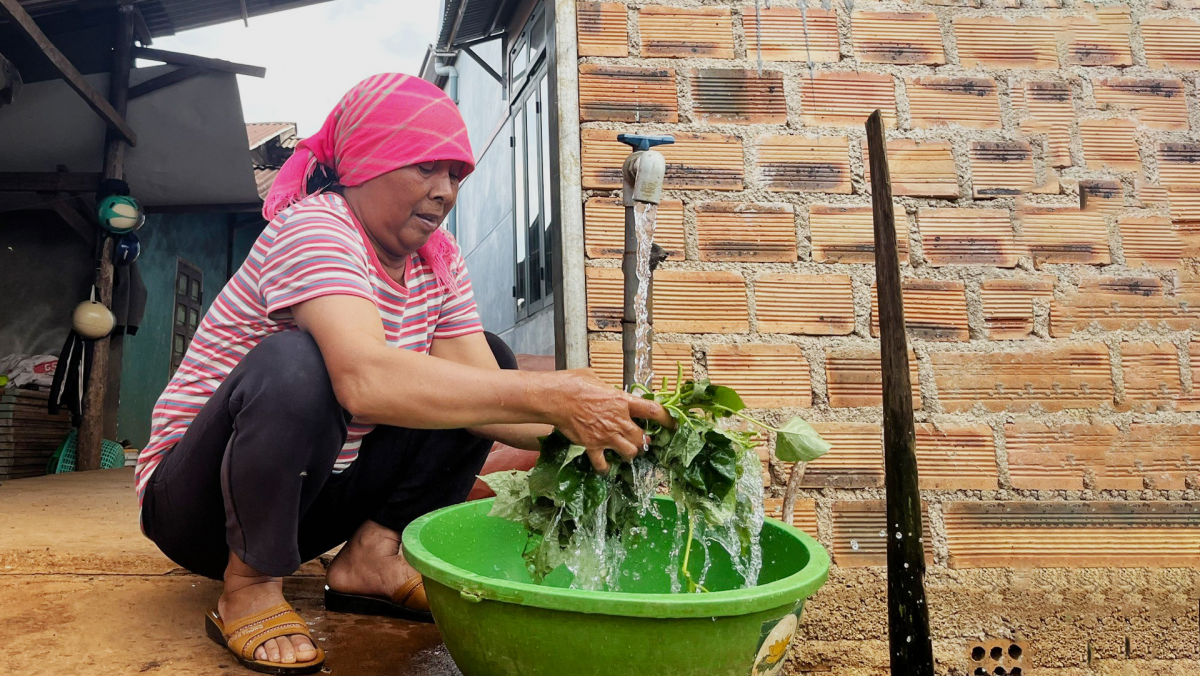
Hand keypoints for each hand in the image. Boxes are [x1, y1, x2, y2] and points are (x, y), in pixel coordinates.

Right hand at [542, 369, 673, 472]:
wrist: (555, 398)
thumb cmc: (573, 384)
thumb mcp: (596, 379)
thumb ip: (609, 389)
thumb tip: (609, 390)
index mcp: (622, 401)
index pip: (654, 411)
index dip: (667, 419)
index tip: (673, 423)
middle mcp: (618, 420)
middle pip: (642, 438)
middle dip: (645, 441)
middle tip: (643, 440)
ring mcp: (606, 435)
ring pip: (630, 453)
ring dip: (630, 453)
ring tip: (627, 451)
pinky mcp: (592, 446)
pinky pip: (603, 464)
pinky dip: (606, 468)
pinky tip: (606, 467)